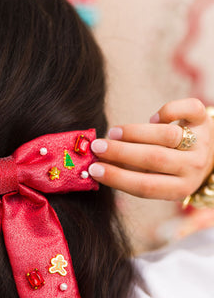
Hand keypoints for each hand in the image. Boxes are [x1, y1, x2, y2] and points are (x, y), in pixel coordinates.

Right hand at [88, 98, 213, 200]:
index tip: (94, 169)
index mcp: (179, 188)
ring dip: (136, 132)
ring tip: (114, 132)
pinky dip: (167, 111)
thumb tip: (96, 165)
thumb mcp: (155, 178)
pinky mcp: (205, 120)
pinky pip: (188, 109)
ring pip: (168, 135)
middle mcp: (193, 167)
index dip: (117, 178)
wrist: (208, 155)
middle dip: (121, 152)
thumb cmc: (169, 169)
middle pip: (155, 159)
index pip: (145, 187)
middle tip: (97, 146)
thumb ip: (130, 173)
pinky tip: (154, 119)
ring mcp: (201, 143)